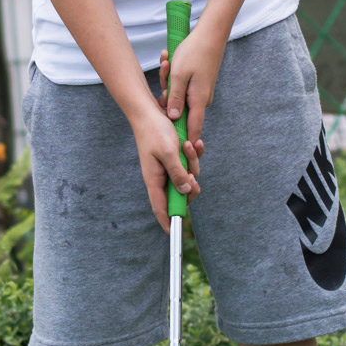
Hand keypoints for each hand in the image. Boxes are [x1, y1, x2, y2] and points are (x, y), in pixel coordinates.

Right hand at [132, 103, 201, 232]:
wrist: (150, 111)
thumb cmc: (155, 131)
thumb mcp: (169, 152)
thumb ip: (178, 173)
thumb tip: (186, 191)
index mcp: (154, 180)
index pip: (160, 207)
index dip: (167, 221)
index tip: (173, 234)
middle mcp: (160, 177)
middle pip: (180, 194)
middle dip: (191, 186)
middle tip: (194, 177)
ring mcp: (167, 168)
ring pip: (188, 177)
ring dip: (193, 163)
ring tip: (189, 145)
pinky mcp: (173, 159)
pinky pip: (189, 164)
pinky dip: (194, 155)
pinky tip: (195, 144)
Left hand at [155, 26, 224, 150]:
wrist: (210, 34)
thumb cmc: (194, 53)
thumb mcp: (178, 76)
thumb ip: (175, 99)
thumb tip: (173, 119)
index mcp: (198, 101)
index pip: (192, 129)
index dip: (184, 141)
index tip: (175, 150)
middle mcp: (201, 100)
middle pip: (179, 109)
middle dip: (166, 94)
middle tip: (164, 68)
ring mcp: (200, 92)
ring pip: (178, 95)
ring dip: (168, 80)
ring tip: (166, 60)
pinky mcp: (198, 84)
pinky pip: (181, 86)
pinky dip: (174, 75)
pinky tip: (169, 59)